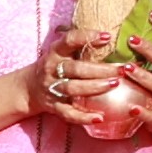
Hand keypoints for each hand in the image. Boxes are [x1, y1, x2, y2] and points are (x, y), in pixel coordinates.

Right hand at [29, 47, 151, 141]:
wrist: (30, 88)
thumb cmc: (55, 66)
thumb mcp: (62, 51)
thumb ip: (81, 45)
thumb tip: (113, 36)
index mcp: (55, 52)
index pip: (69, 40)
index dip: (87, 37)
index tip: (107, 37)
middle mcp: (52, 69)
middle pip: (76, 68)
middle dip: (100, 69)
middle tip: (122, 69)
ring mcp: (52, 88)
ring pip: (74, 89)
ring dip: (95, 88)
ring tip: (115, 84)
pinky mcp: (54, 106)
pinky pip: (69, 113)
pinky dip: (84, 117)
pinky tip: (100, 117)